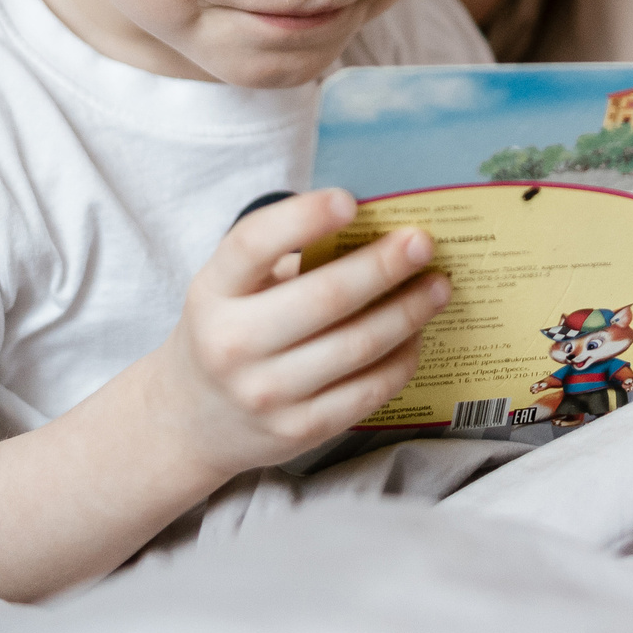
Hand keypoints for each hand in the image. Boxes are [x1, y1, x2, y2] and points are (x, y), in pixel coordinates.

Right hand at [145, 191, 448, 481]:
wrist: (194, 421)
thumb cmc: (230, 330)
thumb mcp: (234, 287)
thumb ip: (288, 257)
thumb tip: (377, 228)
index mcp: (214, 293)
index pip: (252, 245)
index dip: (303, 219)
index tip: (350, 201)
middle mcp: (232, 345)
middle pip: (325, 297)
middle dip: (384, 266)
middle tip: (422, 243)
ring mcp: (265, 394)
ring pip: (358, 346)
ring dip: (409, 311)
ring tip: (438, 287)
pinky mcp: (299, 431)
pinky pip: (367, 391)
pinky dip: (402, 359)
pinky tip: (417, 335)